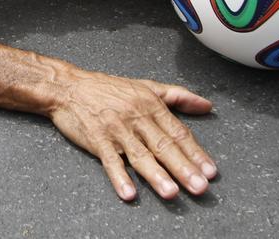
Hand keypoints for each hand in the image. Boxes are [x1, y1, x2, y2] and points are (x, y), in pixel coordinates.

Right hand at [48, 69, 215, 200]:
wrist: (69, 87)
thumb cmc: (107, 88)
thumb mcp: (146, 86)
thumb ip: (178, 96)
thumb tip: (206, 105)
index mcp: (150, 105)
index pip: (178, 132)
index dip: (195, 153)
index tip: (210, 171)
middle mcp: (136, 118)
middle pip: (163, 146)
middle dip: (183, 168)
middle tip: (199, 186)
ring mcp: (116, 130)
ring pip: (140, 155)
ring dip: (156, 175)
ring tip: (171, 192)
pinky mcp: (97, 140)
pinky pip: (110, 161)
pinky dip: (120, 177)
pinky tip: (129, 192)